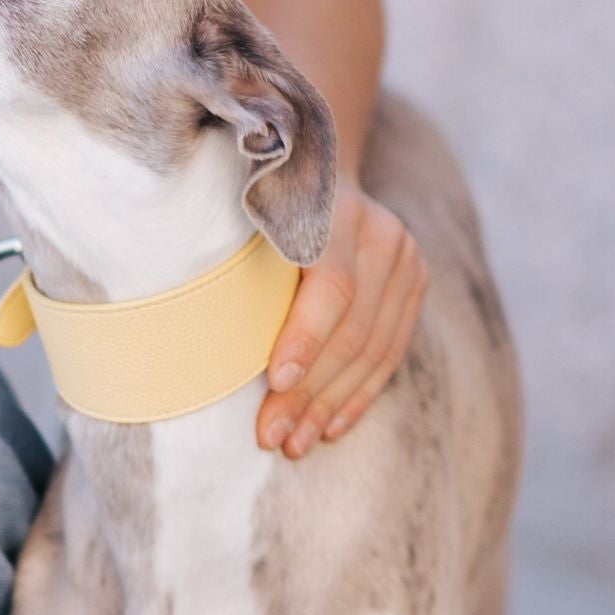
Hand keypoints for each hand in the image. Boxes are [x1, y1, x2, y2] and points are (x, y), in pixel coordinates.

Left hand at [258, 182, 426, 459]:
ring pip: (374, 349)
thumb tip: (198, 338)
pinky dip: (358, 395)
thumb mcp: (252, 219)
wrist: (322, 170)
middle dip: (310, 390)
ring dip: (331, 404)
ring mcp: (408, 260)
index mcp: (339, 208)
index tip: (274, 383)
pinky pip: (391, 353)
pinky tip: (331, 428)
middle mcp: (384, 233)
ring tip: (296, 443)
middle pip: (353, 328)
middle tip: (272, 436)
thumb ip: (241, 263)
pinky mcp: (416, 285)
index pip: (333, 286)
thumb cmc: (265, 205)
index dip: (305, 337)